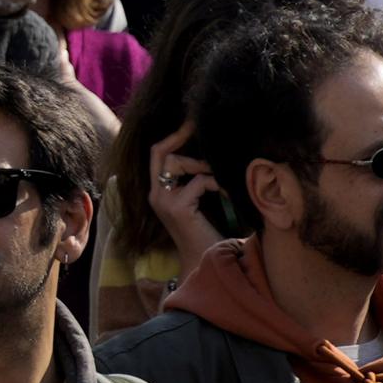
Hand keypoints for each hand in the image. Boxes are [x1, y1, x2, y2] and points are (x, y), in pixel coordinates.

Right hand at [145, 118, 227, 266]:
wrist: (207, 261)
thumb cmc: (207, 231)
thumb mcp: (198, 200)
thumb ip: (195, 179)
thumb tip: (208, 150)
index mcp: (158, 191)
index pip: (156, 155)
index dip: (172, 136)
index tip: (191, 122)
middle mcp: (155, 195)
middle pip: (160, 152)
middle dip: (180, 137)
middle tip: (200, 127)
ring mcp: (164, 201)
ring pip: (176, 163)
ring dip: (202, 164)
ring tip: (220, 176)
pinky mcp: (177, 207)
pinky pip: (198, 181)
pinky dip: (216, 182)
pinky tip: (227, 192)